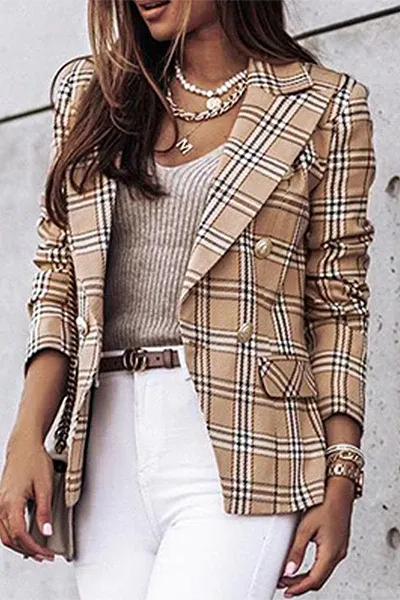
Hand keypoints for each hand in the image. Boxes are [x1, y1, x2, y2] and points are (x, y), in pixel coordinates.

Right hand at [0, 439, 55, 562]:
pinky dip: (14, 536)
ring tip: (37, 550)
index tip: (46, 553)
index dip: (34, 548)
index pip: (20, 535)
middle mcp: (0, 505)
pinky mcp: (1, 502)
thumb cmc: (34, 461)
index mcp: (11, 503)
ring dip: (20, 545)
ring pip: (4, 535)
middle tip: (44, 556)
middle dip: (28, 551)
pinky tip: (25, 537)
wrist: (24, 447)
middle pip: (10, 539)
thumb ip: (44, 511)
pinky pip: (3, 526)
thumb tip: (46, 532)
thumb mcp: (45, 486)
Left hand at [276, 477, 354, 596]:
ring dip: (307, 578)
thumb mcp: (305, 527)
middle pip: (318, 579)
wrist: (339, 490)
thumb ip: (296, 550)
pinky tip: (304, 566)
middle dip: (301, 585)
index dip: (298, 588)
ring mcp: (340, 549)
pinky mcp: (338, 543)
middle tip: (284, 586)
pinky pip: (326, 563)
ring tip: (291, 578)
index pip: (314, 580)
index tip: (286, 592)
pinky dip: (314, 569)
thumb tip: (288, 570)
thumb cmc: (325, 503)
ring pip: (323, 572)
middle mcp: (338, 553)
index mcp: (331, 552)